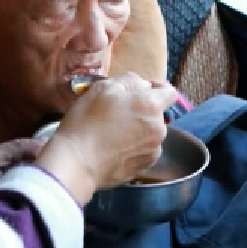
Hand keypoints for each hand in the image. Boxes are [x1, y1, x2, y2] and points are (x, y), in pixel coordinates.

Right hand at [36, 72, 176, 204]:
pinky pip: (145, 150)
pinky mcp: (145, 166)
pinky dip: (134, 148)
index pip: (170, 92)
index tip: (139, 93)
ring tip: (114, 134)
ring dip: (138, 130)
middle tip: (117, 114)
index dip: (156, 89)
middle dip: (142, 111)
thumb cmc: (86, 122)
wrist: (77, 162)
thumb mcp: (102, 88)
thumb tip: (142, 85)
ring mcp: (153, 149)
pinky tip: (115, 149)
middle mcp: (158, 127)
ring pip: (151, 133)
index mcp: (150, 105)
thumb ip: (128, 81)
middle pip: (157, 113)